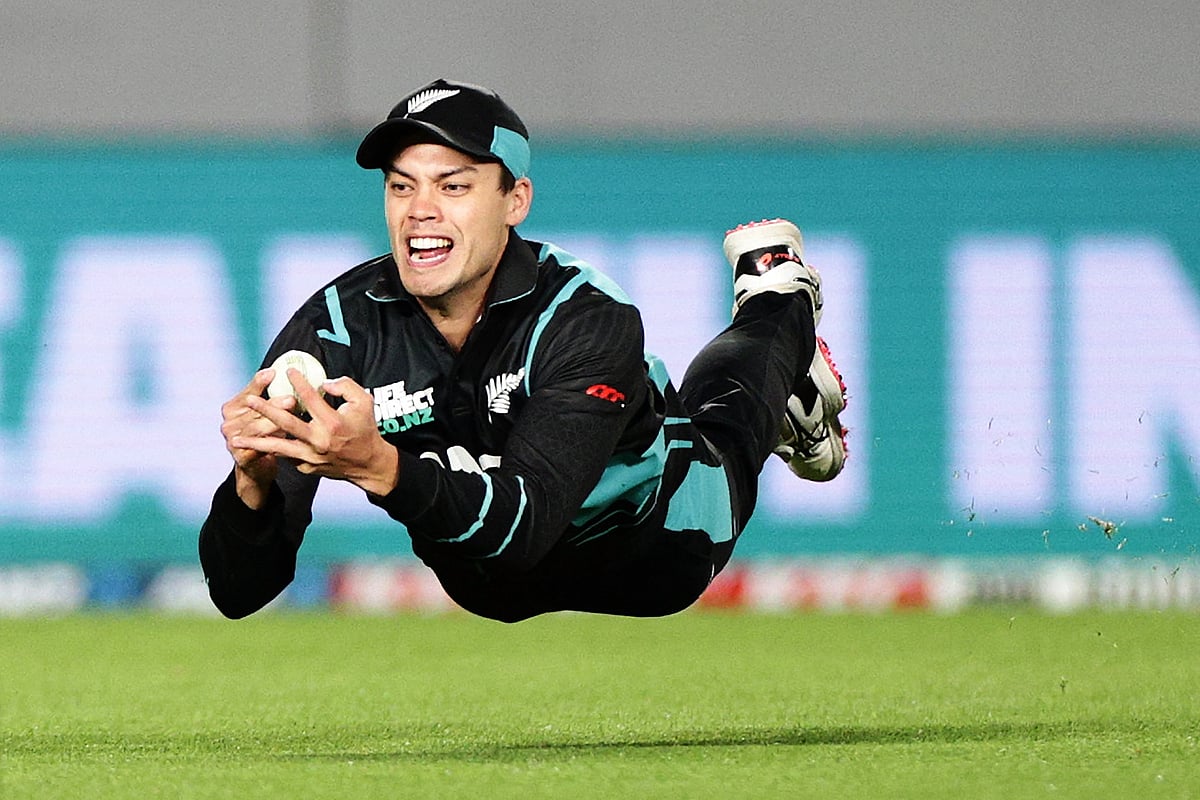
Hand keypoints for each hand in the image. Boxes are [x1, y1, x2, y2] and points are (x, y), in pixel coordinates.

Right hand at [220, 368, 296, 507]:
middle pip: (253, 410)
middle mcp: (229, 423)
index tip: (273, 373)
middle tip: (290, 399)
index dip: (259, 383)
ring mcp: (232, 441)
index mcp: (232, 408)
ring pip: (256, 428)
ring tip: (290, 418)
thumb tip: (293, 379)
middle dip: (273, 404)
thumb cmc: (265, 434)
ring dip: (274, 422)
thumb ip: (272, 398)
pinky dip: (271, 441)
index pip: (247, 392)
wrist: (257, 468)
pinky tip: (284, 436)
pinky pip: (257, 447)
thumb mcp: (265, 413)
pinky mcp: (241, 457)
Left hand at [230, 370, 398, 496]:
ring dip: (255, 442)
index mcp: (332, 422)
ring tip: (235, 439)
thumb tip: (324, 383)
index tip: (288, 371)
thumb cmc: (366, 429)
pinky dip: (273, 451)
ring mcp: (312, 456)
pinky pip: (287, 457)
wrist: (368, 464)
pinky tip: (258, 446)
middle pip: (286, 423)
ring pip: (278, 447)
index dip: (299, 382)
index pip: (310, 398)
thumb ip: (345, 386)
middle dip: (265, 411)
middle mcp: (319, 440)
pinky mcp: (307, 467)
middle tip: (249, 400)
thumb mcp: (364, 402)